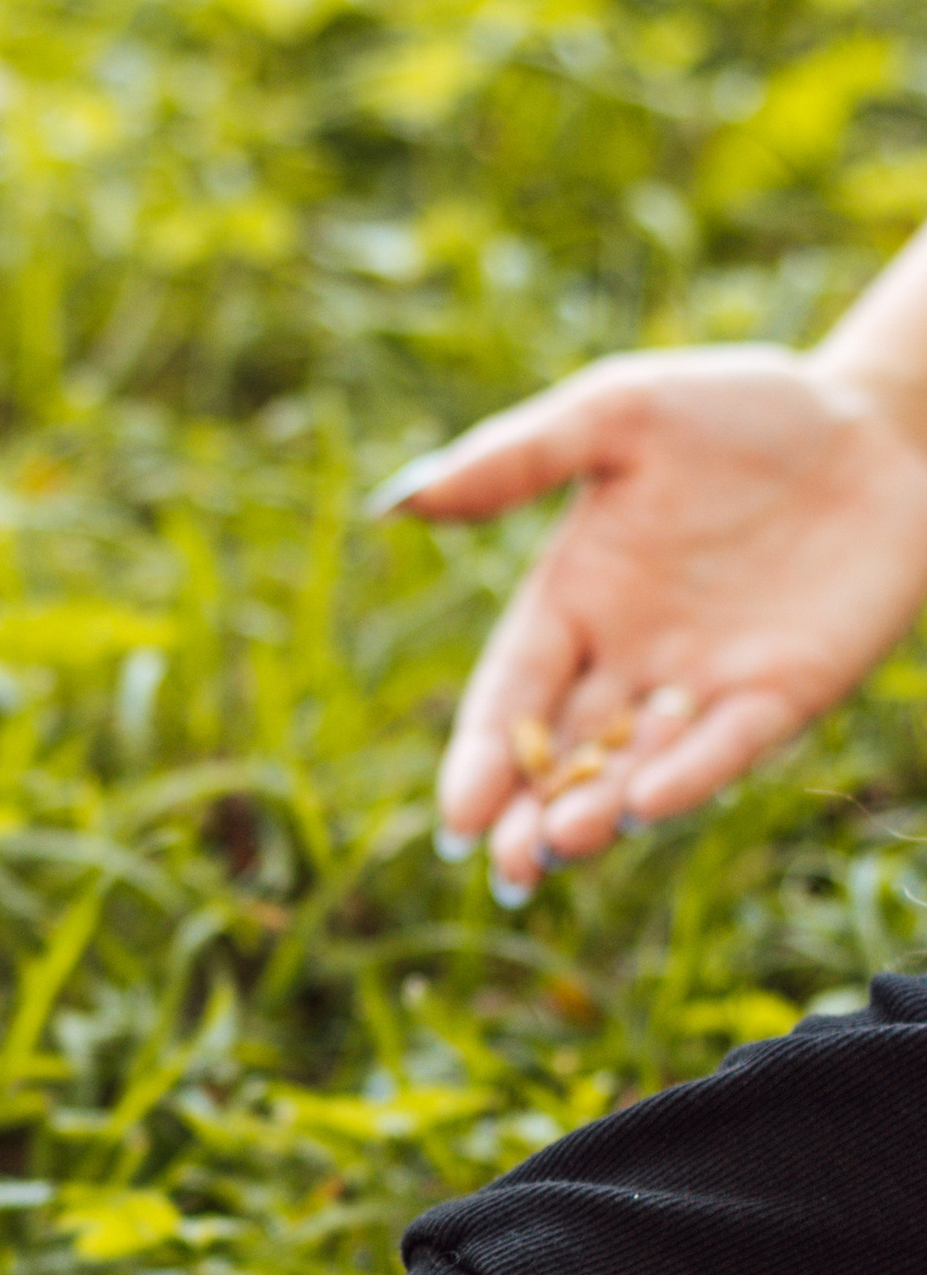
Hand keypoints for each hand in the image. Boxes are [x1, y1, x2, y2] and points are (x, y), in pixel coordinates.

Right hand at [381, 345, 926, 893]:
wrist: (876, 420)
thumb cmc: (740, 408)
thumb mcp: (619, 412)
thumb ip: (517, 458)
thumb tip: (399, 498)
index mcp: (573, 603)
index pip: (511, 697)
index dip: (482, 758)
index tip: (459, 815)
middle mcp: (629, 661)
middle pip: (563, 756)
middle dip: (530, 815)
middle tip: (508, 866)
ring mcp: (705, 685)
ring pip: (637, 767)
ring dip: (598, 811)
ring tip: (565, 844)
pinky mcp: (782, 694)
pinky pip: (727, 745)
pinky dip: (689, 774)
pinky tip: (650, 801)